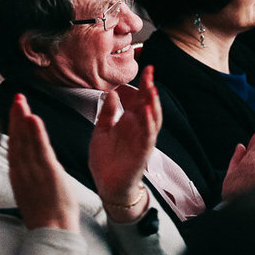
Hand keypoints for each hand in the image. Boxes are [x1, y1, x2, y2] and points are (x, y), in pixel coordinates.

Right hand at [7, 95, 80, 232]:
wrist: (52, 232)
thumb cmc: (45, 214)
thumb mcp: (32, 191)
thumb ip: (30, 174)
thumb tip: (30, 163)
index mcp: (20, 175)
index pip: (15, 146)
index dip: (14, 127)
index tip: (15, 109)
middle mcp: (23, 172)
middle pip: (17, 140)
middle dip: (16, 118)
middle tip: (16, 98)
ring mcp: (34, 172)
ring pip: (26, 142)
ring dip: (23, 120)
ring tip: (21, 102)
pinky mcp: (47, 174)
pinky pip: (40, 150)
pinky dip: (36, 134)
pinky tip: (33, 119)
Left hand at [89, 68, 161, 221]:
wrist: (107, 186)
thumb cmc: (106, 160)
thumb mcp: (101, 131)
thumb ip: (107, 113)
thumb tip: (110, 92)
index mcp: (129, 122)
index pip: (138, 99)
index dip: (142, 84)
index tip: (144, 68)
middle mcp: (138, 128)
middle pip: (148, 105)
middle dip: (150, 88)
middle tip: (150, 72)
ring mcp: (142, 140)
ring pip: (152, 118)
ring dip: (153, 104)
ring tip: (152, 88)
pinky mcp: (142, 152)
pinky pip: (147, 136)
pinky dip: (148, 123)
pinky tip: (146, 112)